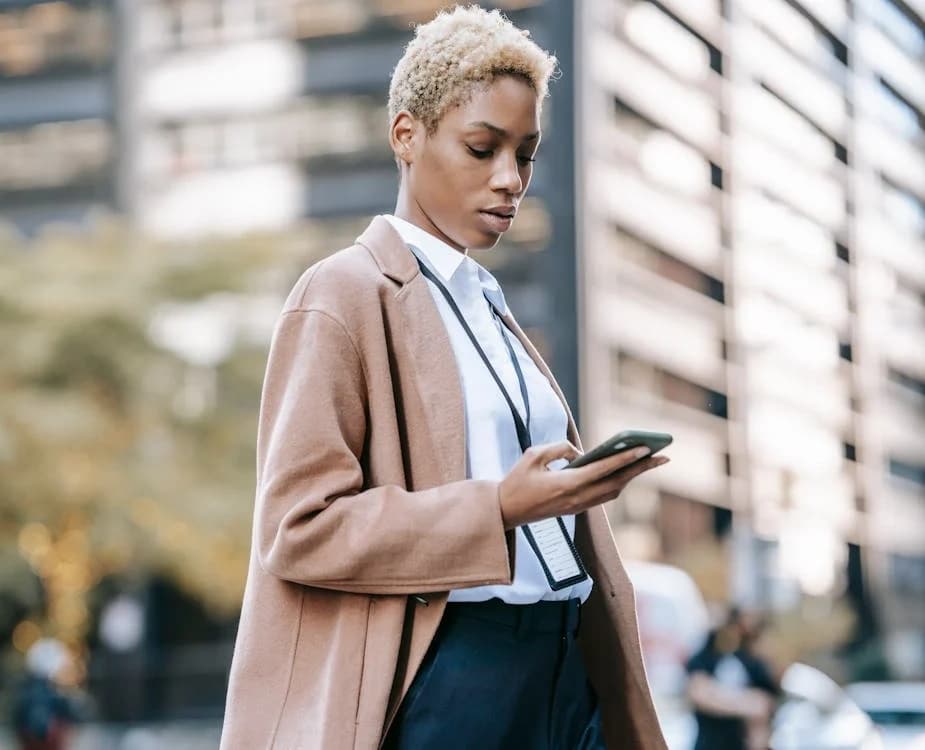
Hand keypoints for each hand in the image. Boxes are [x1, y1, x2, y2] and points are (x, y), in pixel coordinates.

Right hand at [498, 440, 669, 528]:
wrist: (505, 512)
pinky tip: (626, 473)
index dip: (625, 459)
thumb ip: (559, 448)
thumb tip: (579, 453)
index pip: (603, 470)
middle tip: (663, 456)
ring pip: (613, 491)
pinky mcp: (575, 509)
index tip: (645, 449)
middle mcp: (577, 498)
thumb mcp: (533, 455)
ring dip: (633, 477)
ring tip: (650, 462)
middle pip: (617, 482)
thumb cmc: (516, 481)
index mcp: (566, 484)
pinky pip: (604, 496)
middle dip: (641, 469)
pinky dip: (619, 483)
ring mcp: (578, 506)